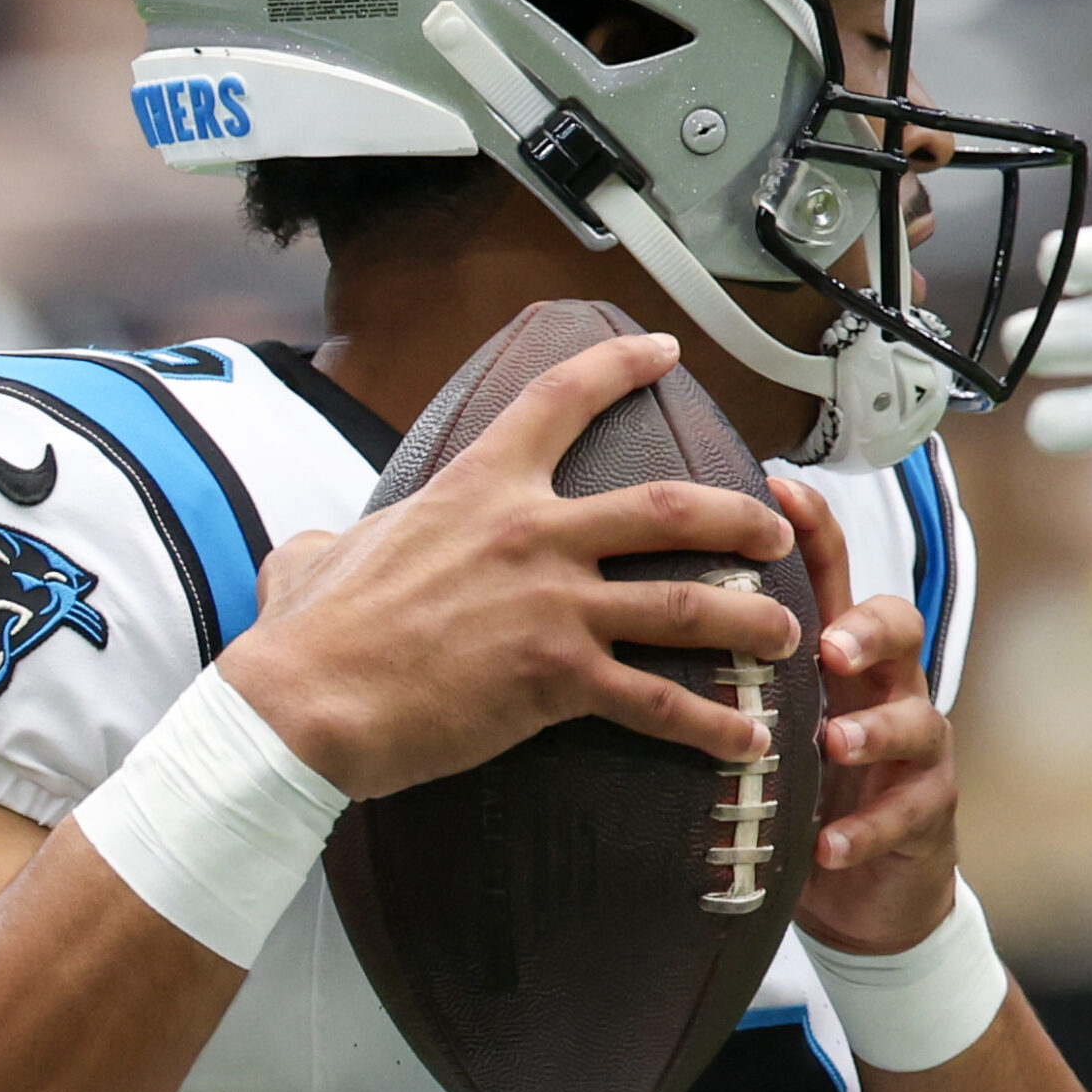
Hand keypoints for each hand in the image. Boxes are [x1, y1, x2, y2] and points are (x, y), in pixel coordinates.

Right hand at [221, 333, 798, 798]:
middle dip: (738, 517)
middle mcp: (531, 534)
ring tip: (788, 637)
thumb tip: (320, 546)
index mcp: (479, 488)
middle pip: (668, 508)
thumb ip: (341, 538)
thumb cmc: (306, 635)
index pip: (559, 400)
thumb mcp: (320, 555)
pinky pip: (658, 702)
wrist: (303, 705)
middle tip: (776, 529)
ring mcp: (552, 606)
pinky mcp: (557, 679)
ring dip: (751, 621)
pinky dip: (711, 724)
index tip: (665, 351)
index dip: (619, 367)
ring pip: (687, 605)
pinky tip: (745, 739)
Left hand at [769, 477, 957, 954]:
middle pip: (899, 624)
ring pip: (916, 717)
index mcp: (839, 648)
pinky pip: (906, 812)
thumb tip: (618, 614)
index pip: (832, 573)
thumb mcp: (769, 715)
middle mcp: (884, 683)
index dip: (815, 529)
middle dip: (866, 629)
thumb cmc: (805, 780)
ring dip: (873, 728)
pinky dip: (864, 828)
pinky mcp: (926, 809)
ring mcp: (915, 744)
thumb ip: (722, 667)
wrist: (864, 883)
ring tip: (833, 743)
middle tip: (827, 645)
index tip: (779, 491)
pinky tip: (827, 845)